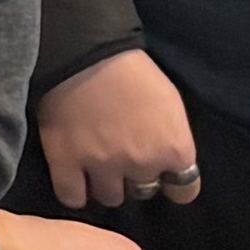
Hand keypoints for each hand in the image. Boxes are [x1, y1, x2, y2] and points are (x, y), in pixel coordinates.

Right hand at [33, 48, 203, 211]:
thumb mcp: (170, 104)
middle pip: (142, 192)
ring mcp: (102, 166)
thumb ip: (172, 140)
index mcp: (174, 149)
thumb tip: (168, 163)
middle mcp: (142, 164)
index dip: (172, 183)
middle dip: (134, 177)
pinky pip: (72, 197)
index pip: (184, 191)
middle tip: (122, 157)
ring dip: (104, 184)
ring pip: (109, 197)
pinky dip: (73, 191)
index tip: (162, 174)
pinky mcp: (65, 163)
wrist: (82, 51)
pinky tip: (73, 179)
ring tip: (95, 165)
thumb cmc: (133, 71)